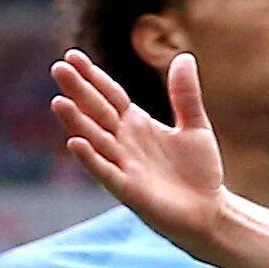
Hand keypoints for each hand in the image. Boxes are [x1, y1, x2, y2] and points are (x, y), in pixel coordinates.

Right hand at [52, 50, 234, 248]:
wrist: (210, 212)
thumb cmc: (199, 171)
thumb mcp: (195, 126)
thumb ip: (185, 95)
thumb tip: (184, 56)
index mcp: (136, 123)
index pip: (109, 95)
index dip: (93, 76)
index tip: (73, 55)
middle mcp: (124, 141)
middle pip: (96, 111)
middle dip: (78, 91)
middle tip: (58, 68)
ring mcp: (123, 165)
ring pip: (95, 139)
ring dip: (76, 122)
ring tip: (58, 101)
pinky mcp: (128, 189)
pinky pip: (105, 171)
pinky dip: (90, 158)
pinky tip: (75, 142)